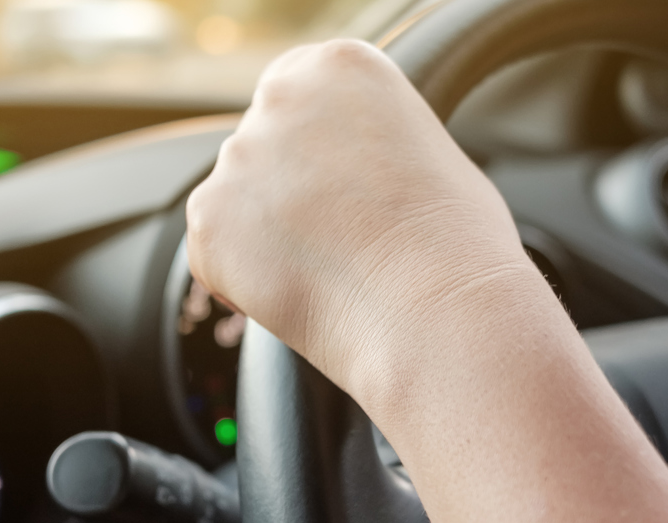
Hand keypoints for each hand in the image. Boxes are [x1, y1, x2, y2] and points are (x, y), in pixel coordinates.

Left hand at [185, 39, 534, 398]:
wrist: (436, 311)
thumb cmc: (457, 243)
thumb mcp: (430, 151)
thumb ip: (372, 137)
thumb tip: (351, 164)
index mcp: (339, 66)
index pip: (298, 90)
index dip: (317, 147)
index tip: (342, 183)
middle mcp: (281, 97)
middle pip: (265, 144)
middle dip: (289, 189)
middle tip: (341, 237)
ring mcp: (239, 155)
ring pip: (238, 199)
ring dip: (268, 234)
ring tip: (332, 270)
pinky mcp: (210, 216)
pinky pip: (213, 249)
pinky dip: (243, 279)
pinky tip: (300, 291)